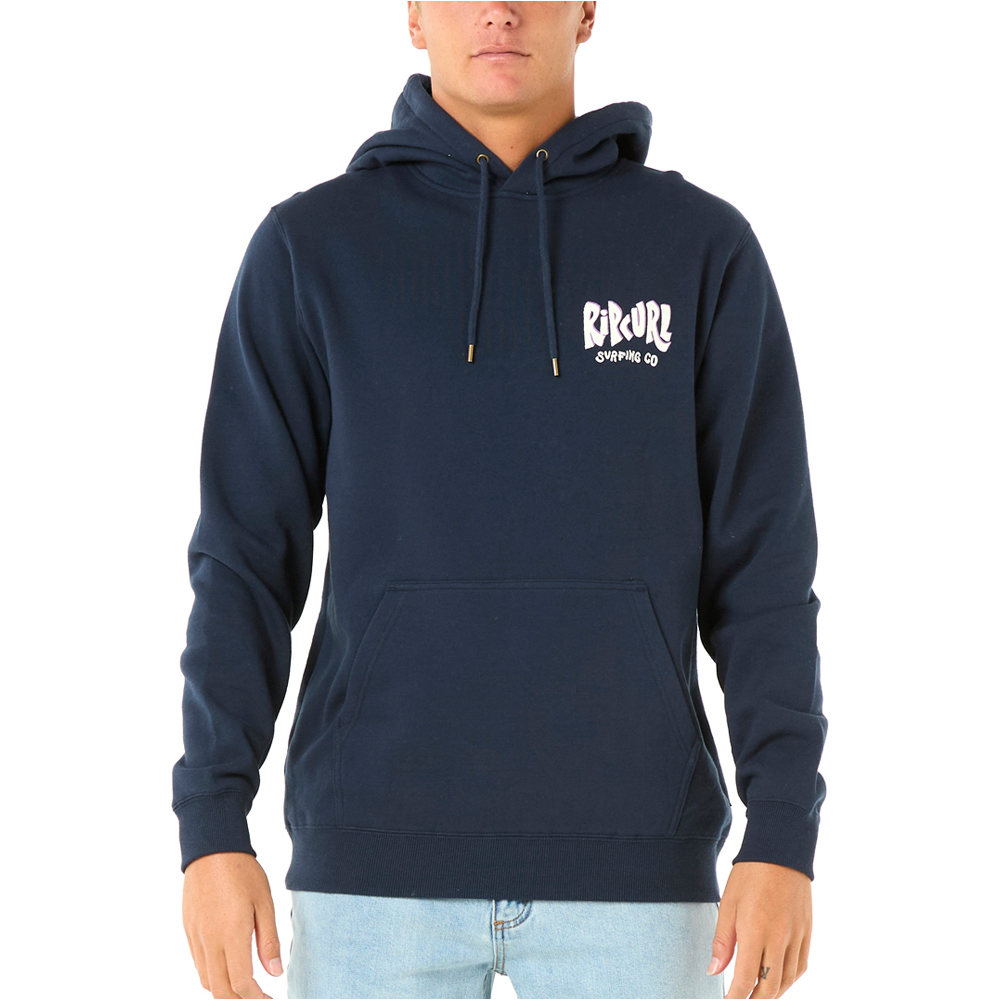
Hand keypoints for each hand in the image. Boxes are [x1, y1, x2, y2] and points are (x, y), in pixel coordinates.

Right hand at [182, 851, 283, 998]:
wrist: (211, 849)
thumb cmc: (243, 872)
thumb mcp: (264, 902)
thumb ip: (268, 940)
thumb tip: (275, 972)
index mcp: (232, 934)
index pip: (241, 982)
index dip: (256, 997)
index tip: (270, 998)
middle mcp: (210, 940)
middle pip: (221, 989)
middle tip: (259, 997)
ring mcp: (196, 937)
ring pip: (207, 980)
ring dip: (225, 990)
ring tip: (246, 986)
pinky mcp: (189, 931)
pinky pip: (199, 964)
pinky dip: (212, 975)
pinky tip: (228, 967)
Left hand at [707, 860, 811, 997]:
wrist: (781, 850)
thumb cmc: (749, 874)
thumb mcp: (728, 903)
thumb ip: (723, 941)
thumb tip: (714, 971)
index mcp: (756, 930)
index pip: (746, 979)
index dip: (736, 997)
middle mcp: (780, 938)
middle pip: (769, 987)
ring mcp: (797, 936)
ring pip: (787, 980)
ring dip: (771, 993)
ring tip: (756, 995)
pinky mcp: (807, 931)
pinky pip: (801, 966)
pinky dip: (788, 979)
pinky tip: (778, 979)